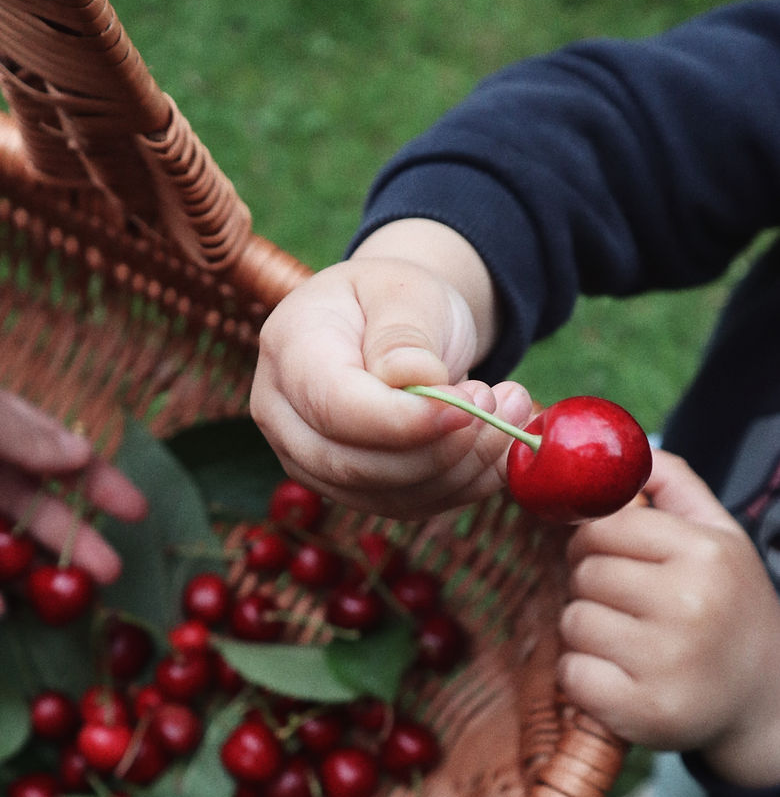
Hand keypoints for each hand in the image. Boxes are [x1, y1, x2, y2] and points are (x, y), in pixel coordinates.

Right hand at [250, 223, 531, 517]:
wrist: (393, 325)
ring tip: (512, 409)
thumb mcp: (403, 291)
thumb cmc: (394, 300)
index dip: (400, 420)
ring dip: (463, 467)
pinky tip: (498, 446)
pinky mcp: (350, 490)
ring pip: (387, 495)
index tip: (466, 407)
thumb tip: (415, 380)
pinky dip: (464, 484)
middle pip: (354, 465)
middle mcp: (283, 416)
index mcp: (288, 349)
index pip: (334, 406)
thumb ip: (403, 334)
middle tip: (500, 404)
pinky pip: (410, 506)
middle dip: (438, 448)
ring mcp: (311, 462)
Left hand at [559, 450, 779, 786]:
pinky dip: (583, 676)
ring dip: (587, 632)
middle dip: (594, 586)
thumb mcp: (718, 537)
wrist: (762, 701)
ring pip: (573, 621)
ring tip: (630, 642)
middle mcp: (690, 604)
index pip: (603, 524)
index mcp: (706, 552)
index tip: (616, 559)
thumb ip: (671, 485)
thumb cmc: (728, 609)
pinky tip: (620, 677)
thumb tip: (618, 445)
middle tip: (629, 607)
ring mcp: (667, 661)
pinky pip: (571, 674)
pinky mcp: (643, 711)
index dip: (596, 540)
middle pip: (585, 572)